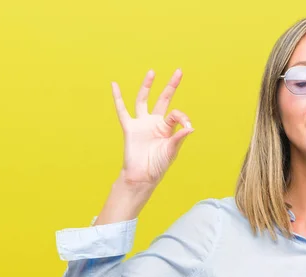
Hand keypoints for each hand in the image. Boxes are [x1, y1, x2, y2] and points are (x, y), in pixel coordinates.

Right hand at [111, 69, 193, 185]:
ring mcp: (142, 124)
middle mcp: (155, 123)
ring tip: (152, 72)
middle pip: (163, 99)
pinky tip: (114, 85)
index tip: (187, 126)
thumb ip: (179, 138)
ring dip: (147, 86)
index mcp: (168, 128)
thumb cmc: (158, 166)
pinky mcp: (130, 127)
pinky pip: (122, 110)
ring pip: (144, 100)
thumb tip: (191, 127)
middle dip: (171, 86)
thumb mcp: (171, 151)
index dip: (183, 117)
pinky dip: (117, 97)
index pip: (176, 114)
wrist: (142, 176)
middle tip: (179, 71)